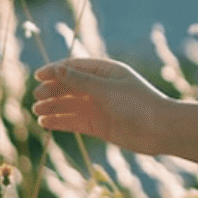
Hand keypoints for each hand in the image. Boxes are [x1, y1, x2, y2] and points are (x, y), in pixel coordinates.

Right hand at [32, 57, 176, 156]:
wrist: (160, 129)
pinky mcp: (99, 125)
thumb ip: (80, 82)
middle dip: (53, 90)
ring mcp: (100, 107)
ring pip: (71, 104)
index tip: (38, 75)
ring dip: (53, 106)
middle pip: (71, 86)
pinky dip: (60, 121)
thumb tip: (57, 69)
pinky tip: (45, 122)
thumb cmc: (137, 103)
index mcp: (107, 72)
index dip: (56, 70)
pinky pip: (75, 121)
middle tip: (37, 96)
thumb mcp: (106, 90)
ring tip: (37, 110)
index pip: (76, 67)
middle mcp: (102, 88)